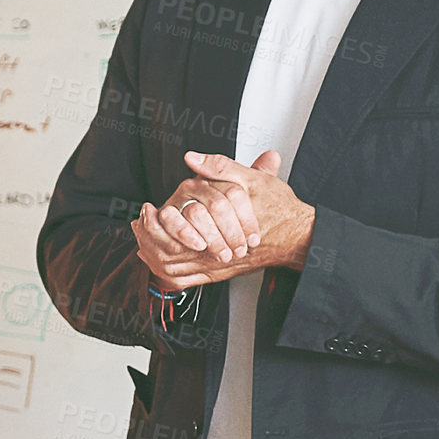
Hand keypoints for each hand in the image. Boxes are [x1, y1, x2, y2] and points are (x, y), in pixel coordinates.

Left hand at [132, 150, 314, 288]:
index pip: (176, 228)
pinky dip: (170, 274)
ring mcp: (218, 264)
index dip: (156, 222)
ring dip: (156, 256)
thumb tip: (191, 158)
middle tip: (139, 226)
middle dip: (150, 240)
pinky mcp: (221, 271)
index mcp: (219, 224)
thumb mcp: (251, 179)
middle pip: (170, 253)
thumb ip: (219, 167)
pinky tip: (160, 264)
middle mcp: (216, 249)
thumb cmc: (278, 208)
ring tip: (142, 244)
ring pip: (176, 268)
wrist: (299, 235)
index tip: (146, 210)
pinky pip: (189, 280)